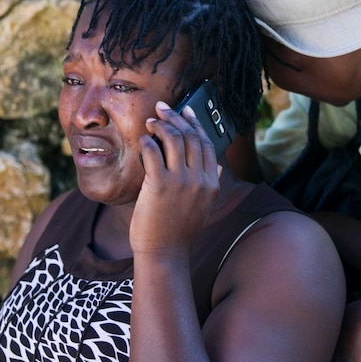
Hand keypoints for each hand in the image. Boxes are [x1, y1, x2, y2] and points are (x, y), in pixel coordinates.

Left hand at [131, 101, 220, 254]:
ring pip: (174, 140)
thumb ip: (210, 185)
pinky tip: (143, 140)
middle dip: (177, 117)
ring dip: (161, 126)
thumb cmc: (178, 231)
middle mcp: (200, 179)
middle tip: (163, 107)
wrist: (165, 253)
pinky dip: (147, 141)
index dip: (195, 123)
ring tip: (150, 122)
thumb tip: (217, 167)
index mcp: (211, 183)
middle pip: (191, 137)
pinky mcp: (160, 185)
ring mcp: (181, 181)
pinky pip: (153, 152)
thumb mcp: (203, 207)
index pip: (206, 143)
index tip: (186, 110)